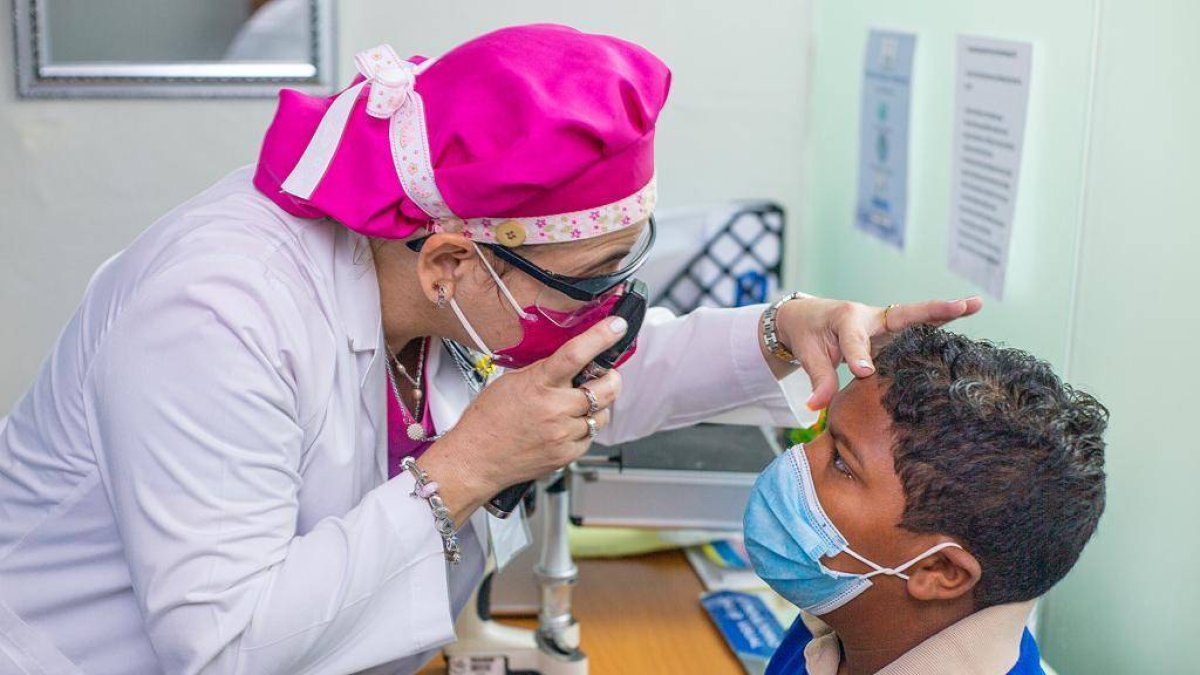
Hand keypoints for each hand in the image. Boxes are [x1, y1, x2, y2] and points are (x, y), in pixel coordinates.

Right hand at [417, 318, 627, 525]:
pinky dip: (584, 428)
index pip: (577, 354)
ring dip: (596, 406)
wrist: (475, 459)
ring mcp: (563, 434)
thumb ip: (543, 371)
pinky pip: (590, 436)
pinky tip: (567, 425)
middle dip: (611, 378)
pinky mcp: (566, 454)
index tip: (616, 326)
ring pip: (603, 414)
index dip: (601, 337)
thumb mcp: (511, 382)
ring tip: (575, 405)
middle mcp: (555, 409)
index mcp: (539, 384)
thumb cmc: (487, 421)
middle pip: (606, 388)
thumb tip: (572, 360)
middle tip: (603, 376)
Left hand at [771, 295, 983, 410]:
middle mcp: (871, 317)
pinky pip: (916, 327)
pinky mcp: (892, 332)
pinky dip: (939, 322)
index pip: (854, 340)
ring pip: (916, 318)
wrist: (807, 317)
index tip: (864, 373)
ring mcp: (884, 323)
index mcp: (846, 319)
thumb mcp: (809, 356)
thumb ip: (818, 381)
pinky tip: (966, 317)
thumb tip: (816, 408)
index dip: (858, 356)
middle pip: (903, 314)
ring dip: (945, 312)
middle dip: (931, 311)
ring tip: (975, 305)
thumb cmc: (809, 334)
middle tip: (961, 304)